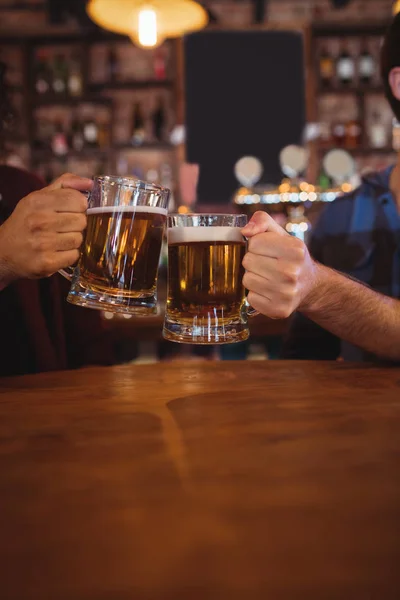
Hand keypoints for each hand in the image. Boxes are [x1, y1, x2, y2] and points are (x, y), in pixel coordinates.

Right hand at [0, 173, 91, 287]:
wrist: (3, 252)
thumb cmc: (25, 223)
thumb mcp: (38, 197)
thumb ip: (64, 185)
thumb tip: (89, 183)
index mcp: (38, 201)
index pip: (79, 200)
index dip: (79, 206)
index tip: (69, 210)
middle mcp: (39, 221)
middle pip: (81, 220)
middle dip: (75, 224)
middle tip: (61, 227)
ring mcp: (43, 243)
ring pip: (79, 239)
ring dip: (72, 240)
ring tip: (57, 239)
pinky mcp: (47, 263)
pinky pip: (74, 255)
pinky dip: (68, 255)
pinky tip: (56, 251)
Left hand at [241, 211, 317, 318]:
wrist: (309, 285)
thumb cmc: (290, 257)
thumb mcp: (280, 233)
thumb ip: (262, 220)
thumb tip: (245, 231)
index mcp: (295, 249)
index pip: (253, 242)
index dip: (257, 245)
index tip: (268, 250)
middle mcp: (292, 272)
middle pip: (248, 261)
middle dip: (254, 261)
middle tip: (268, 264)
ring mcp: (286, 294)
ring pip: (247, 280)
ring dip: (253, 277)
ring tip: (268, 277)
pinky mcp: (279, 310)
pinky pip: (250, 298)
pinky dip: (256, 294)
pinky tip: (269, 291)